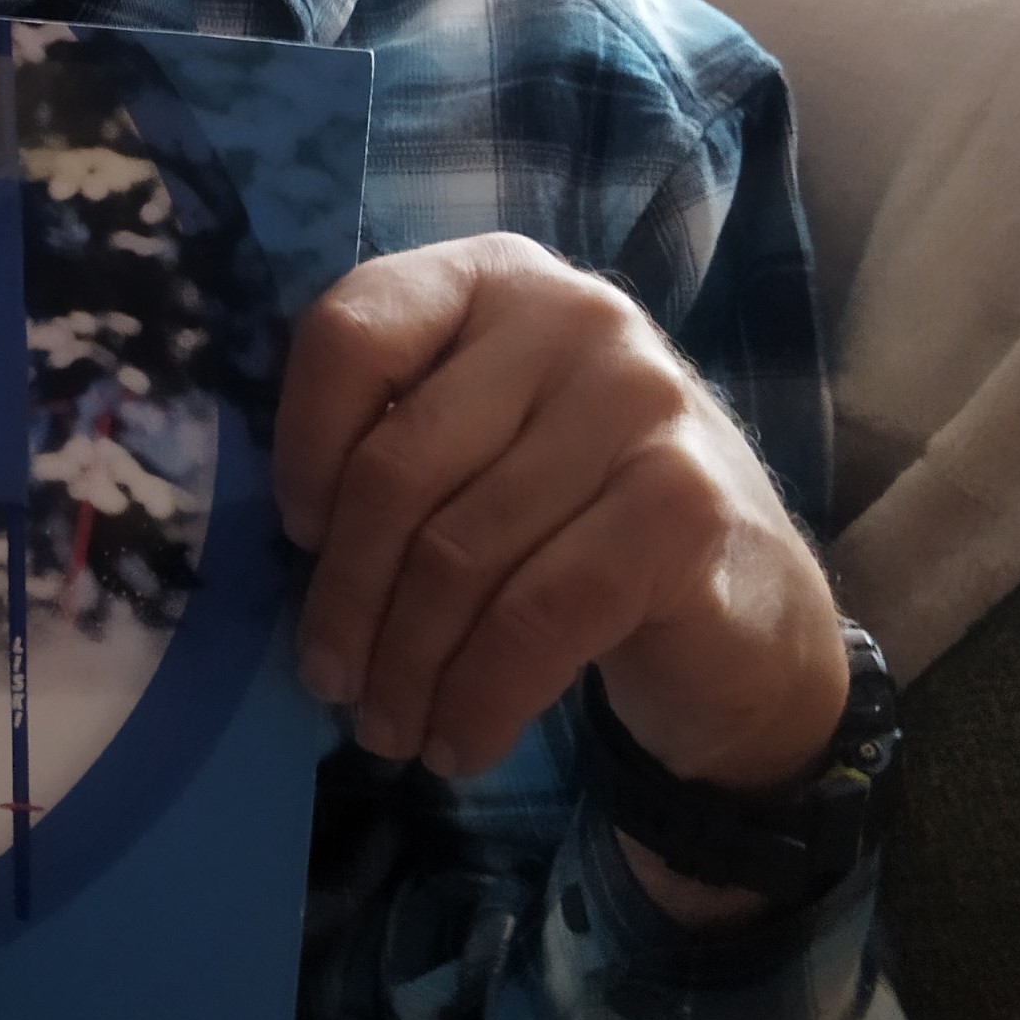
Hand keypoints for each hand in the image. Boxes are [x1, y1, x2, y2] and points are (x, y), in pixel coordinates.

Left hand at [274, 235, 847, 816]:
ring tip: (385, 730)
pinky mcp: (683, 506)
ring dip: (406, 667)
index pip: (352, 331)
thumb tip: (277, 541)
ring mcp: (641, 402)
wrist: (743, 603)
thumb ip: (388, 442)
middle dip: (346, 594)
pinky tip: (458, 742)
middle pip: (397, 465)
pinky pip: (536, 620)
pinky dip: (480, 698)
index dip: (302, 446)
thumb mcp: (473, 445)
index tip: (296, 538)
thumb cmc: (565, 515)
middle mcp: (572, 314)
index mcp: (492, 277)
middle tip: (329, 680)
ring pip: (459, 556)